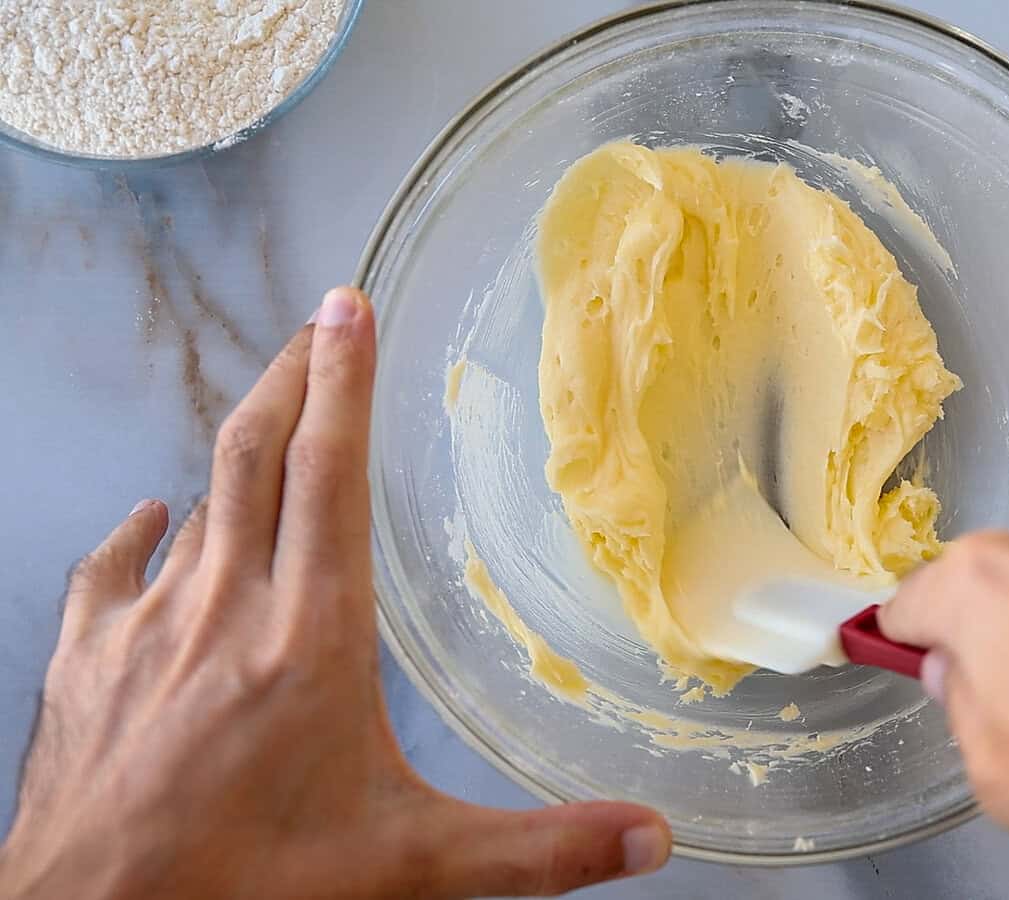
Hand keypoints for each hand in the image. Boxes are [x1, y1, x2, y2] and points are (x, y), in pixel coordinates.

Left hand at [0, 288, 669, 899]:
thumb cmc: (246, 890)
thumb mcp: (412, 868)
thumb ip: (538, 849)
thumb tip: (647, 839)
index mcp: (311, 637)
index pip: (328, 474)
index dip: (342, 381)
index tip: (348, 308)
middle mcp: (225, 609)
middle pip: (253, 455)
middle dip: (289, 379)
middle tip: (316, 325)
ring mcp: (144, 629)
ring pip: (193, 504)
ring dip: (233, 451)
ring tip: (266, 419)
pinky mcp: (83, 662)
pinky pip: (112, 568)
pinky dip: (142, 532)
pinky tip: (152, 517)